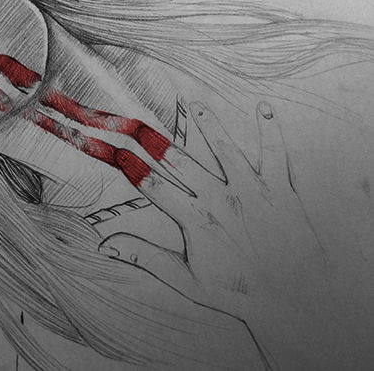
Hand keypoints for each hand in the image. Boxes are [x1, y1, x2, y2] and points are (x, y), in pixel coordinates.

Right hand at [101, 102, 336, 366]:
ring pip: (225, 150)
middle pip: (180, 162)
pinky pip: (275, 155)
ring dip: (209, 126)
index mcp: (196, 220)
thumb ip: (146, 257)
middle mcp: (221, 200)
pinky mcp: (280, 190)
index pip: (154, 187)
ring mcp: (252, 191)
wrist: (298, 300)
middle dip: (153, 140)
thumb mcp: (187, 280)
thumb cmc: (239, 291)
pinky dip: (270, 131)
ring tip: (194, 104)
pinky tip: (264, 107)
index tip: (114, 151)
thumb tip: (106, 246)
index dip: (131, 168)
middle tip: (134, 122)